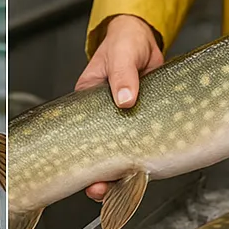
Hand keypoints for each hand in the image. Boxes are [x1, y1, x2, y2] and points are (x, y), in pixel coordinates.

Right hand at [75, 14, 163, 199]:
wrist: (147, 39)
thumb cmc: (124, 42)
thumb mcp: (120, 55)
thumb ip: (123, 75)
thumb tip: (125, 99)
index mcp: (87, 101)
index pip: (79, 136)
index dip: (82, 160)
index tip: (88, 177)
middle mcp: (104, 116)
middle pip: (99, 152)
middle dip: (99, 175)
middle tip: (101, 189)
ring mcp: (126, 121)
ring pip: (122, 152)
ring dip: (122, 172)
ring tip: (122, 186)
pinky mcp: (146, 121)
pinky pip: (144, 144)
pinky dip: (146, 158)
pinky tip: (149, 170)